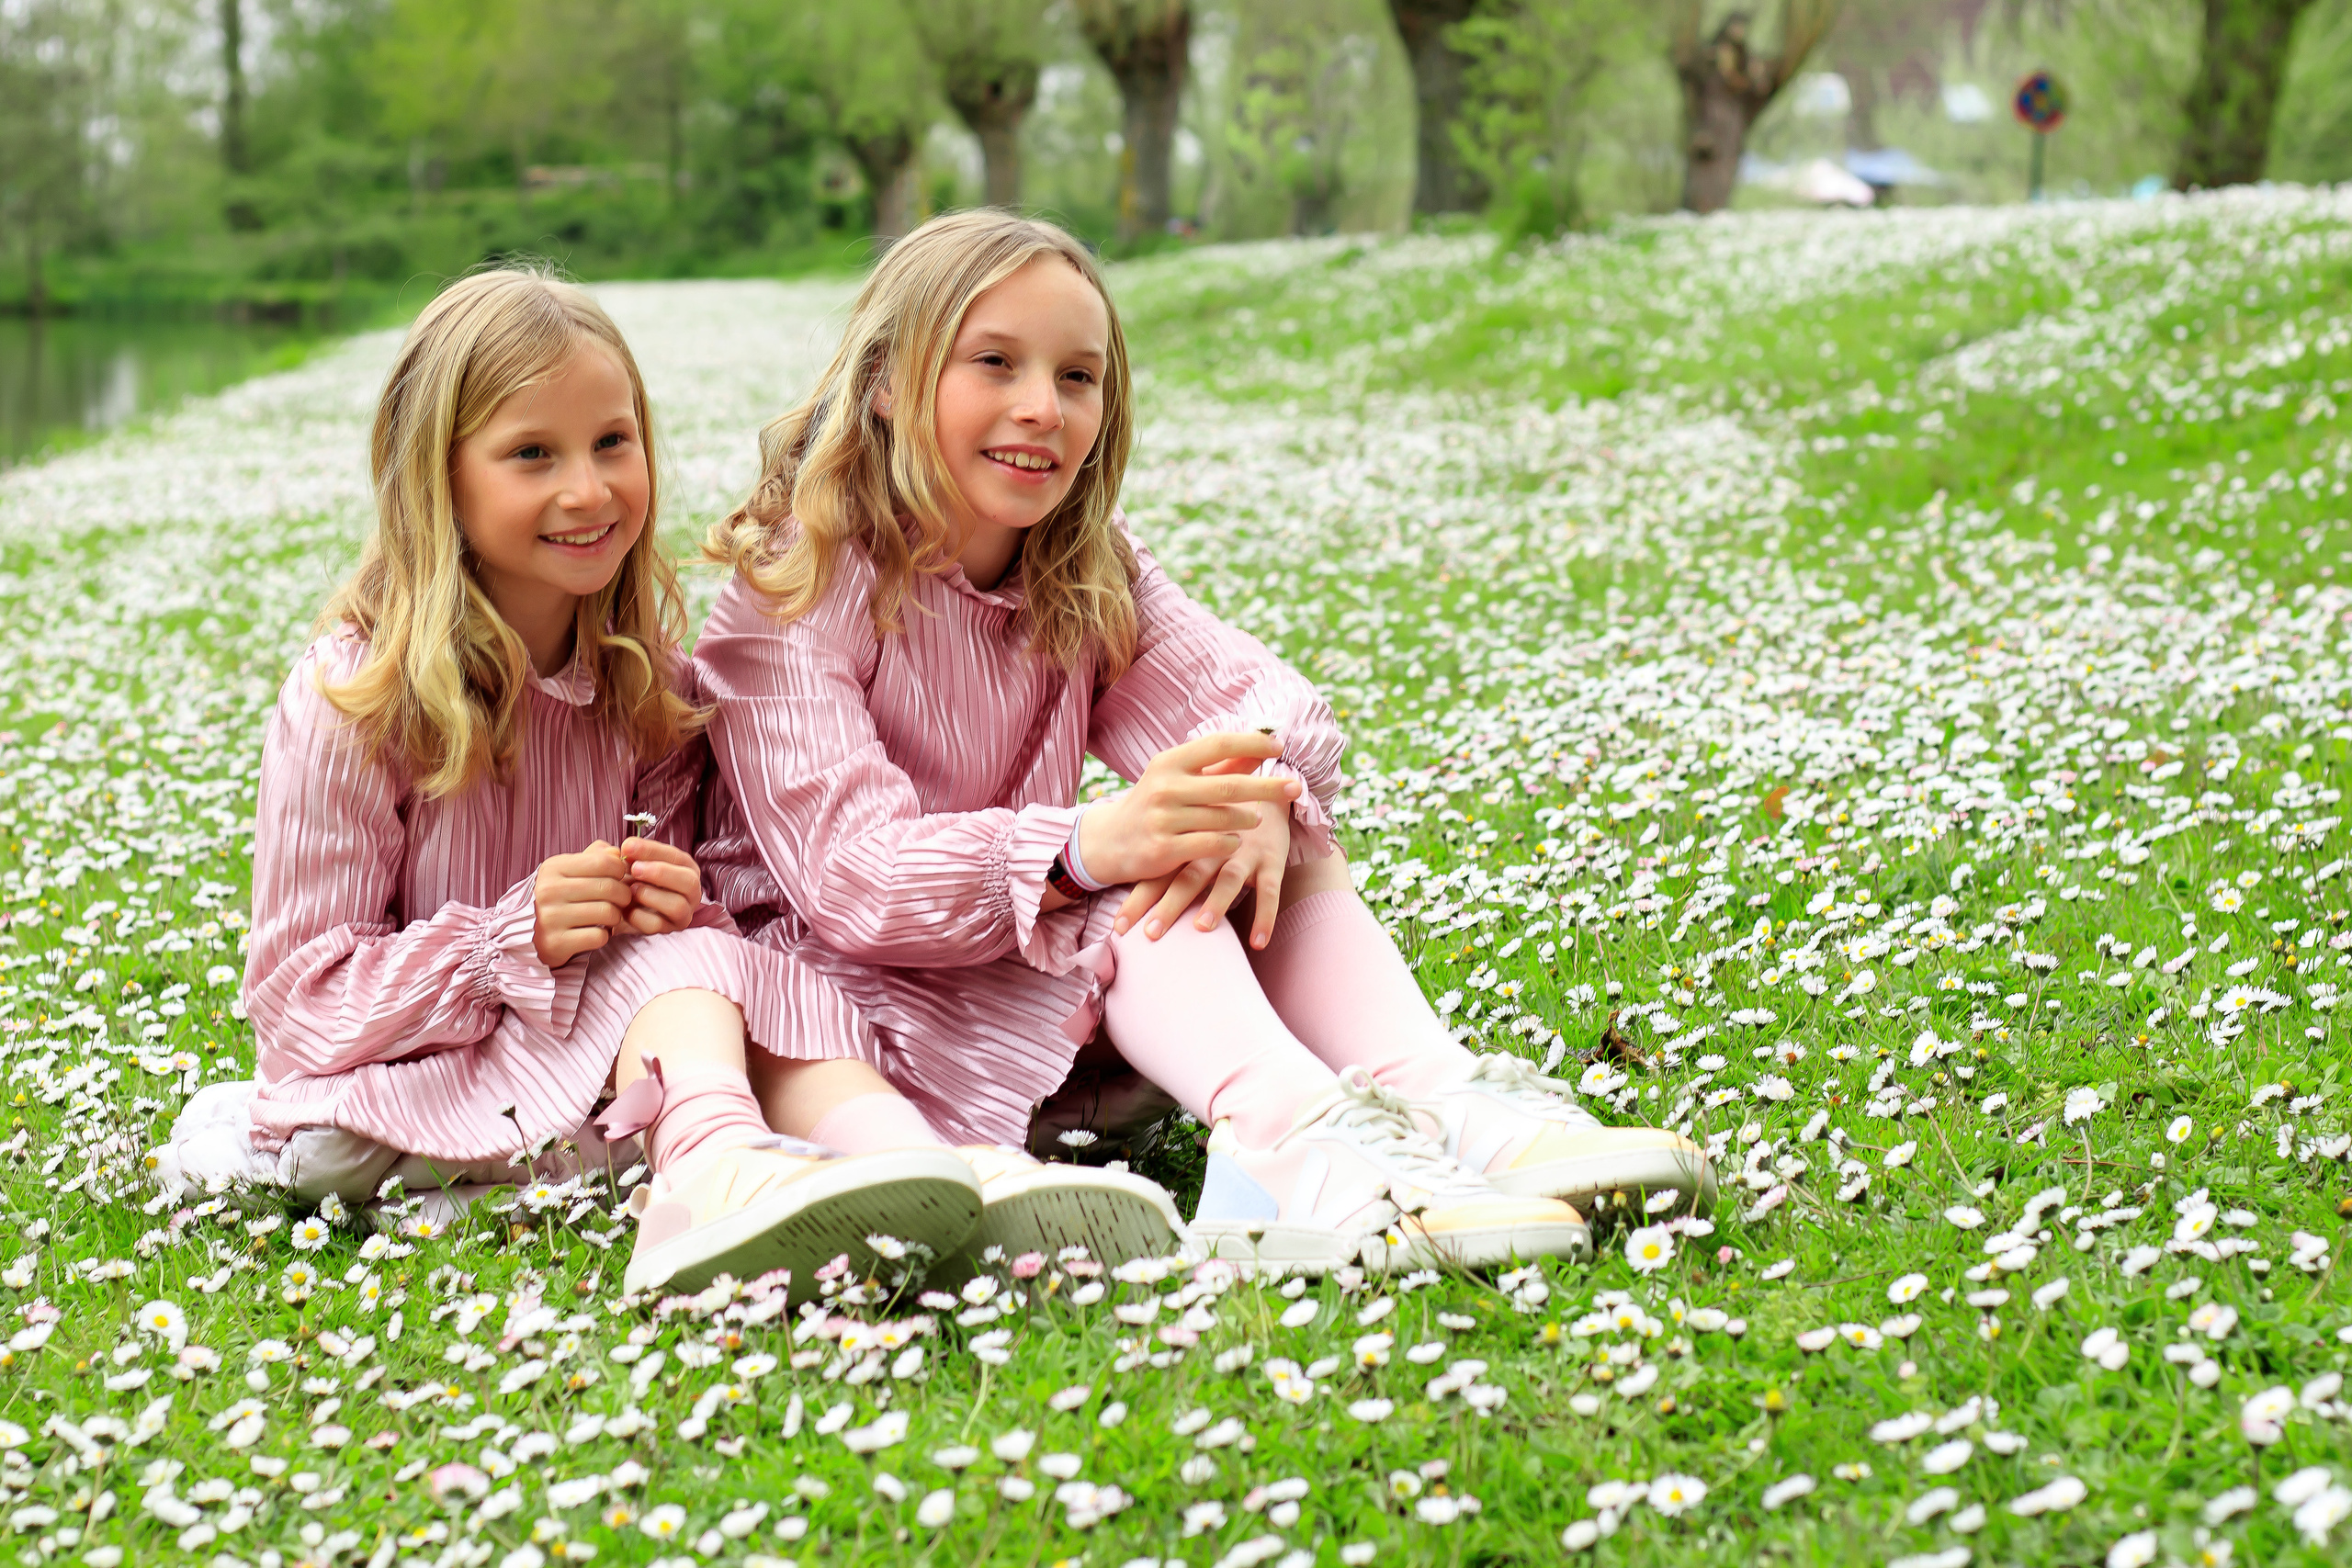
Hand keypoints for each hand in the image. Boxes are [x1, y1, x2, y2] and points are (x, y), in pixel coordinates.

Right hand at [532, 841, 630, 966]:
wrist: (533, 935)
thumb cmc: (560, 899)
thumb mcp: (571, 871)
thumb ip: (595, 857)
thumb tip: (616, 852)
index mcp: (553, 868)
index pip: (604, 862)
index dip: (620, 871)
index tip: (618, 878)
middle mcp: (548, 891)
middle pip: (609, 888)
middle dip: (623, 895)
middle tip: (620, 901)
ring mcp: (550, 918)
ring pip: (608, 912)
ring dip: (615, 916)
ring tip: (607, 917)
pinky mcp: (556, 942)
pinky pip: (599, 936)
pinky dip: (603, 936)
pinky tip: (594, 932)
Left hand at [621, 837, 703, 934]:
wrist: (622, 905)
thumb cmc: (633, 878)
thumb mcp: (633, 861)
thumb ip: (632, 853)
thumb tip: (627, 848)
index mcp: (687, 869)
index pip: (677, 857)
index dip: (652, 850)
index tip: (627, 846)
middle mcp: (691, 892)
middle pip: (689, 882)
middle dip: (661, 873)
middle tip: (634, 868)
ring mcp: (683, 913)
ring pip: (677, 906)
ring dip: (651, 896)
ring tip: (631, 889)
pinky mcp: (668, 929)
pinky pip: (657, 925)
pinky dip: (639, 916)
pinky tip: (625, 908)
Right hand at [1077, 733, 1299, 888]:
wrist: (1109, 841)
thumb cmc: (1154, 804)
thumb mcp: (1179, 778)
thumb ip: (1219, 766)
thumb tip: (1261, 747)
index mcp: (1169, 762)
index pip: (1218, 744)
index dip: (1252, 743)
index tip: (1280, 747)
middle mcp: (1165, 786)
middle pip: (1230, 784)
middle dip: (1267, 786)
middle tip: (1296, 787)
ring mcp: (1164, 819)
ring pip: (1224, 817)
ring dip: (1247, 819)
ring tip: (1256, 819)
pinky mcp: (1164, 849)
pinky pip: (1212, 845)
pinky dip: (1230, 842)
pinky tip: (1234, 842)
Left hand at [1116, 790, 1293, 946]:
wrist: (1264, 788)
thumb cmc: (1222, 822)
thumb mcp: (1193, 835)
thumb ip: (1169, 859)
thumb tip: (1127, 883)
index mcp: (1189, 846)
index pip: (1158, 875)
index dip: (1138, 900)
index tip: (1119, 927)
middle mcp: (1213, 849)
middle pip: (1187, 879)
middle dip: (1169, 906)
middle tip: (1151, 933)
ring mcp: (1243, 854)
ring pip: (1228, 881)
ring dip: (1216, 904)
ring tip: (1202, 927)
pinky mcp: (1271, 860)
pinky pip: (1270, 891)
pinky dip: (1265, 917)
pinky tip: (1258, 943)